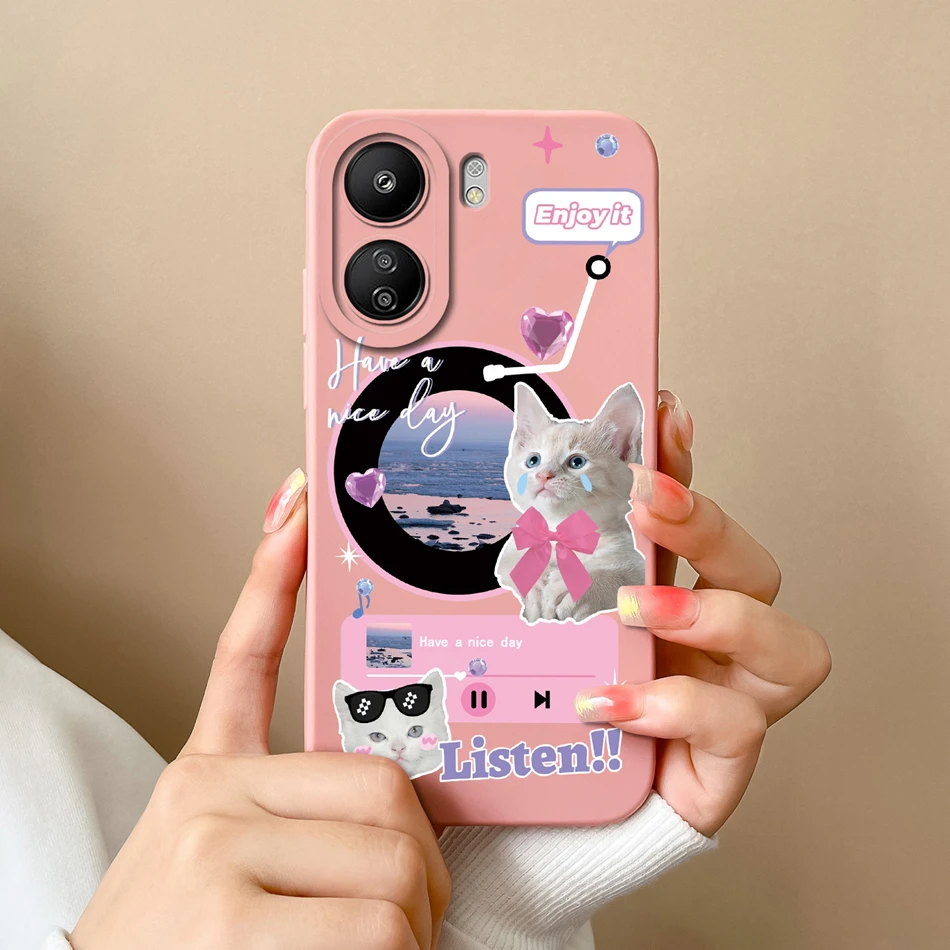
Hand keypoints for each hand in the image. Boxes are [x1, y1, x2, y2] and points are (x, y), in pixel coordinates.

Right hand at [71, 470, 450, 949]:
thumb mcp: (212, 868)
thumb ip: (290, 819)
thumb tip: (395, 809)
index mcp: (203, 778)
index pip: (244, 658)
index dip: (274, 579)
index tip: (298, 510)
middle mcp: (203, 799)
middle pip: (384, 789)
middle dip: (424, 864)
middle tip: (414, 913)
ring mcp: (213, 855)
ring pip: (395, 864)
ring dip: (416, 926)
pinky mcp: (229, 926)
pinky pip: (379, 928)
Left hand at [574, 394, 830, 835]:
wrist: (543, 809)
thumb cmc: (546, 710)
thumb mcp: (535, 628)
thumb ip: (533, 578)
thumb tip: (489, 504)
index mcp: (673, 599)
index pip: (694, 521)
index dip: (690, 466)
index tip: (663, 415)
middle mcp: (715, 645)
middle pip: (757, 568)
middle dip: (708, 527)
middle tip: (647, 504)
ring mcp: (729, 701)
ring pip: (790, 648)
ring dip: (714, 616)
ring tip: (637, 610)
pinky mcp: (721, 764)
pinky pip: (733, 728)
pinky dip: (670, 705)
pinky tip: (605, 700)